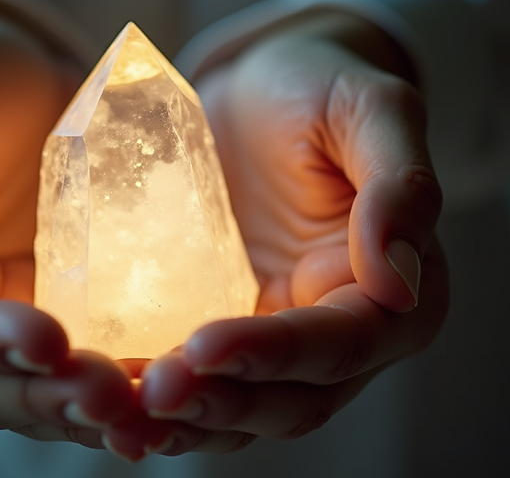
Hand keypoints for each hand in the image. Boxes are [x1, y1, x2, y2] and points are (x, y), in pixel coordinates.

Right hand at [0, 2, 134, 445]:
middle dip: (45, 394)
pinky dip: (128, 391)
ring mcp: (18, 325)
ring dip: (88, 410)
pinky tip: (172, 395)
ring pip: (42, 392)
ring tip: (144, 408)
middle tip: (111, 394)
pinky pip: (96, 367)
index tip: (45, 339)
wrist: (25, 80)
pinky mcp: (78, 320)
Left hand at [127, 10, 449, 455]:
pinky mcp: (224, 331)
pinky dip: (158, 405)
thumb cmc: (322, 87)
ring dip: (184, 424)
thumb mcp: (372, 109)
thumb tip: (401, 281)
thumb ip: (400, 186)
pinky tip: (108, 405)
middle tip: (150, 392)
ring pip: (240, 411)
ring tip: (119, 419)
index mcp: (397, 294)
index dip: (274, 354)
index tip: (202, 347)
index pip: (339, 345)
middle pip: (290, 400)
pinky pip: (198, 383)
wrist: (263, 89)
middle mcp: (341, 334)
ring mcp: (277, 340)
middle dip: (221, 402)